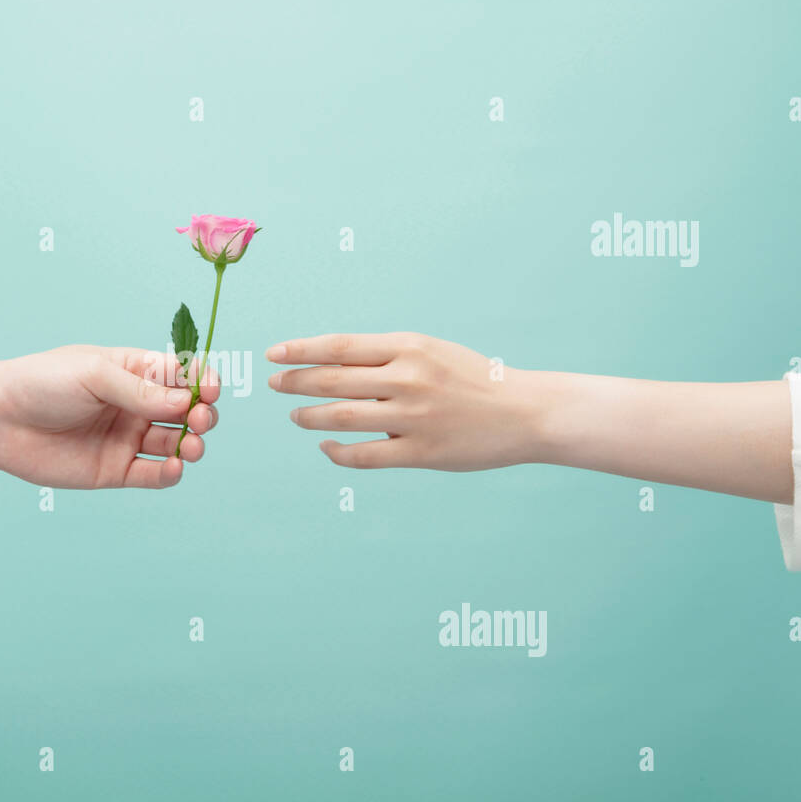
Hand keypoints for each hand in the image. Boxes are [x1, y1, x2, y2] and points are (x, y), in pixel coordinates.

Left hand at [0, 345, 219, 488]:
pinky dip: (169, 473)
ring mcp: (125, 438)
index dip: (202, 382)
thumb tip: (186, 401)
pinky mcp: (114, 470)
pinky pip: (153, 475)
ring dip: (191, 444)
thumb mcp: (94, 375)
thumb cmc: (40, 383)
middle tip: (198, 420)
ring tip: (190, 446)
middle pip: (186, 412)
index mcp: (133, 371)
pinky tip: (171, 467)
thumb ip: (141, 390)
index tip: (209, 390)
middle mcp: (134, 405)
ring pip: (175, 444)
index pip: (182, 375)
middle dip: (202, 415)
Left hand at [266, 332, 540, 469]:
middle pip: (332, 379)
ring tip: (295, 415)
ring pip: (340, 417)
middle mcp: (408, 378)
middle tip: (273, 384)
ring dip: (309, 416)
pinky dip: (337, 451)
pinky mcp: (421, 451)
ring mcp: (413, 417)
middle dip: (294, 381)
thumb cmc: (474, 379)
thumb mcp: (432, 351)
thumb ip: (387, 357)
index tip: (273, 353)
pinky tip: (326, 447)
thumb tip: (333, 366)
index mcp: (409, 347)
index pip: (339, 346)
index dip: (300, 350)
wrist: (526, 412)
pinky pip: (364, 455)